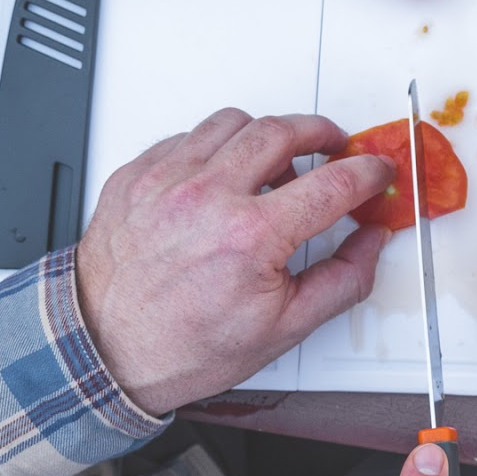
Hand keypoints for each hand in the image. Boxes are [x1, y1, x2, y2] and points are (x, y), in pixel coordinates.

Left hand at [75, 108, 393, 415]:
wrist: (102, 354)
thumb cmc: (182, 347)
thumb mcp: (283, 329)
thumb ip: (342, 280)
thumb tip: (370, 242)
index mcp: (250, 236)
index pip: (333, 183)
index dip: (367, 172)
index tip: (375, 171)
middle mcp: (206, 197)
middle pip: (283, 130)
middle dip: (321, 132)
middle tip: (333, 145)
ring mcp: (165, 181)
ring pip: (233, 121)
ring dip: (265, 134)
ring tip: (273, 160)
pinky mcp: (135, 176)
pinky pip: (186, 136)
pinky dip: (213, 147)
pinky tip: (220, 173)